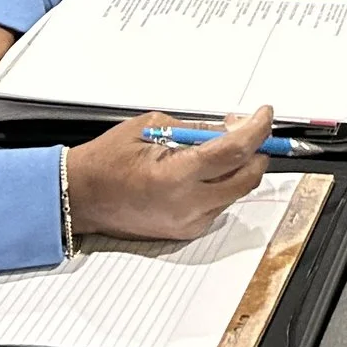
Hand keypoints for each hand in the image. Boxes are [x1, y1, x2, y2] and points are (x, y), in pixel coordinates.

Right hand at [65, 107, 271, 240]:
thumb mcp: (152, 126)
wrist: (82, 196)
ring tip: (218, 148)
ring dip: (238, 168)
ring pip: (235, 193)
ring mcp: (188, 222)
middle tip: (249, 130)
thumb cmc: (108, 160)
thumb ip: (196, 129)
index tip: (264, 115)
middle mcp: (187, 205)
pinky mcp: (186, 232)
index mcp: (176, 176)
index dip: (256, 129)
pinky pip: (219, 206)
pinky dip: (222, 185)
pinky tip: (204, 170)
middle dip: (256, 151)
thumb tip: (230, 127)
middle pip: (246, 178)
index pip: (234, 152)